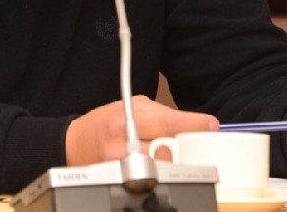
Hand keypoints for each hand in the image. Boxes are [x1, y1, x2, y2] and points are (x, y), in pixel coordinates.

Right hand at [65, 95, 218, 165]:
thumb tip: (191, 122)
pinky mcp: (121, 179)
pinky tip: (156, 164)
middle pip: (168, 149)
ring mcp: (122, 165)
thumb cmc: (105, 122)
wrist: (76, 143)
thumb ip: (160, 113)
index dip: (193, 124)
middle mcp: (124, 143)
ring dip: (173, 161)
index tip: (210, 125)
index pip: (168, 122)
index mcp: (128, 119)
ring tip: (170, 154)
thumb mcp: (132, 106)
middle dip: (184, 147)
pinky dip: (160, 171)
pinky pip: (151, 177)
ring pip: (162, 167)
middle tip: (191, 143)